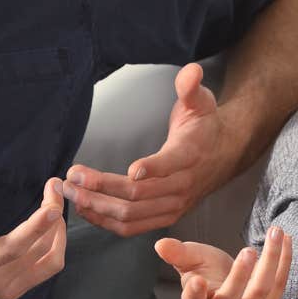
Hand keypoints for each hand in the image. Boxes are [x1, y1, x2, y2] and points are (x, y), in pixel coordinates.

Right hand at [0, 179, 67, 298]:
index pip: (13, 248)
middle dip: (54, 220)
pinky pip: (44, 269)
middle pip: (42, 253)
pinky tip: (48, 226)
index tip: (53, 206)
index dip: (36, 227)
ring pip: (49, 263)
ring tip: (54, 204)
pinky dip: (53, 246)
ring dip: (58, 233)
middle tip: (55, 189)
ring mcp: (7, 291)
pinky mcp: (11, 292)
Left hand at [65, 63, 228, 235]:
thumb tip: (190, 71)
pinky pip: (132, 227)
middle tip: (73, 178)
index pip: (173, 164)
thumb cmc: (205, 126)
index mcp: (191, 154)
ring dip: (98, 207)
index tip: (131, 169)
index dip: (153, 168)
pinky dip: (107, 221)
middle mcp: (183, 185)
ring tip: (71, 193)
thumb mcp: (202, 101)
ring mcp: (174, 205)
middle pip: (140, 195)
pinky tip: (85, 209)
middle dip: (102, 188)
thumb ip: (191, 86)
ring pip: (132, 215)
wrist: (226, 154)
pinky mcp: (165, 216)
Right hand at [154, 226, 292, 298]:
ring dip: (271, 261)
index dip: (194, 293)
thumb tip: (160, 244)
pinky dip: (284, 260)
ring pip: (261, 291)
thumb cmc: (208, 278)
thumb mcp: (191, 263)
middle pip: (231, 298)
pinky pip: (280, 284)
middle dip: (240, 275)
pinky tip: (286, 238)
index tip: (196, 280)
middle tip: (248, 250)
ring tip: (275, 233)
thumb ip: (178, 254)